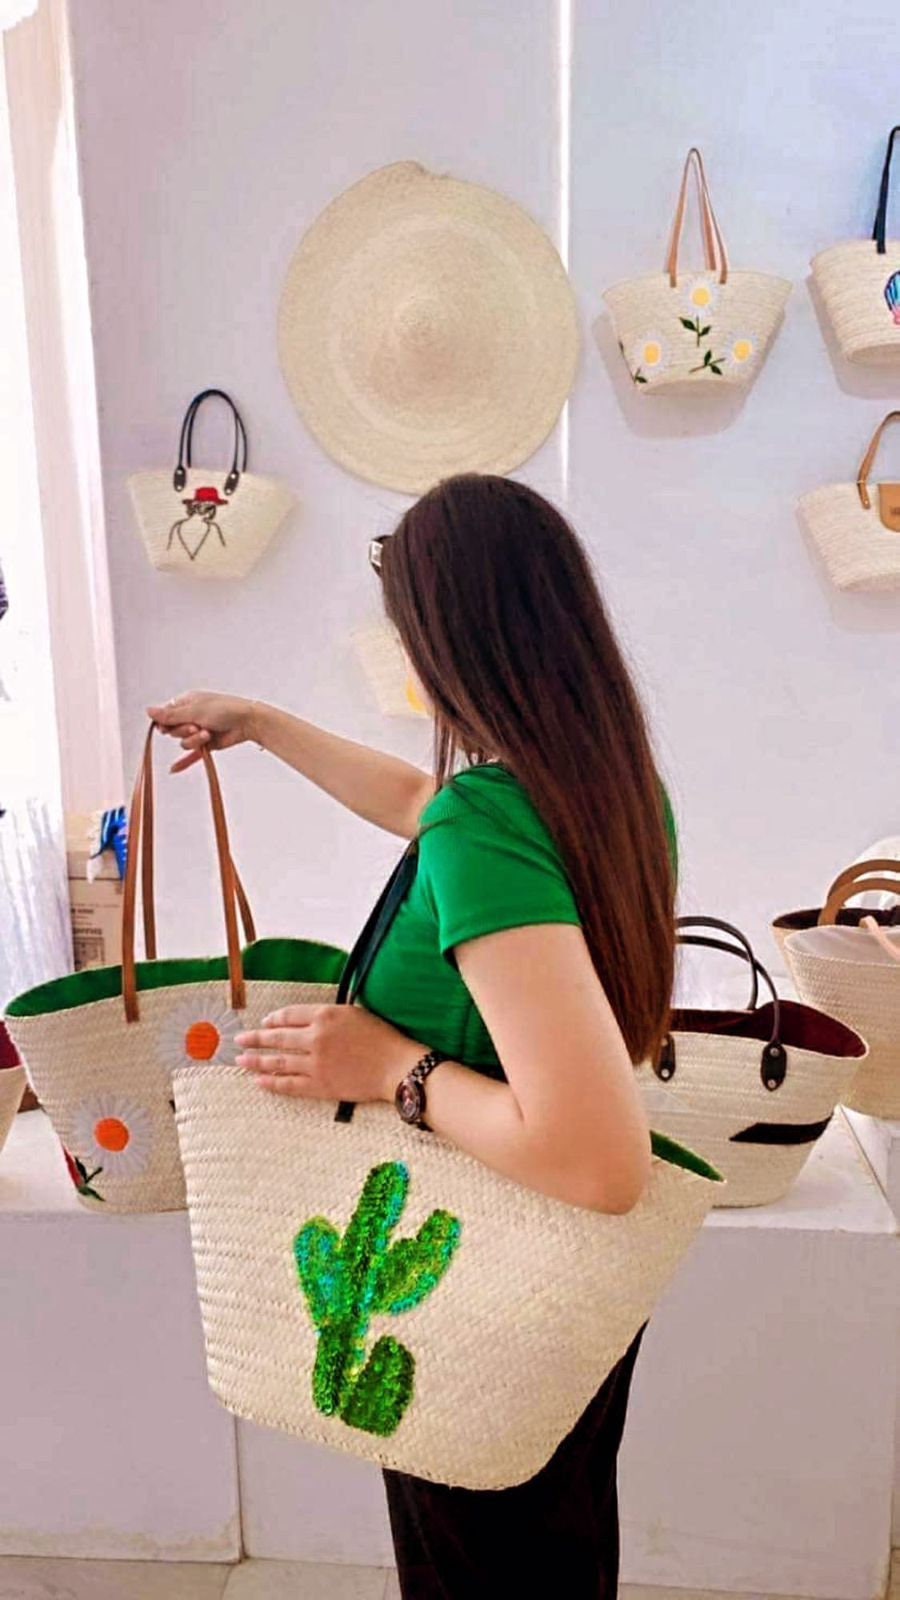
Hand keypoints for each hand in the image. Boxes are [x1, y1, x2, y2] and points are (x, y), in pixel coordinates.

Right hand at [147, 691, 260, 772]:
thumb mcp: (194, 710)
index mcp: (186, 703)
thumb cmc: (226, 709)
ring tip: (207, 734)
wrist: (247, 722)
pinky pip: (191, 755)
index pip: (165, 716)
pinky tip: (174, 769)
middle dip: (184, 731)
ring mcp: (198, 731)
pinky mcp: (206, 744)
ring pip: (184, 743)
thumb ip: (170, 715)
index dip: (166, 723)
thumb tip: (148, 711)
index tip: (170, 725)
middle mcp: (191, 716)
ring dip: (194, 741)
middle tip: (196, 727)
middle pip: (174, 731)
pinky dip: (184, 762)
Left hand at [235, 1004, 423, 1103]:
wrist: (397, 1066)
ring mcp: (316, 1064)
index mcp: (325, 1015)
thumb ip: (327, 1015)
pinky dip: (272, 1083)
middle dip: (255, 1039)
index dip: (273, 1020)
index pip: (288, 1016)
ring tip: (241, 1061)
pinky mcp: (320, 1085)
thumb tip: (304, 1021)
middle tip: (239, 1041)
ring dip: (257, 1061)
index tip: (264, 1024)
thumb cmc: (381, 1038)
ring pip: (278, 1062)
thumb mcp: (354, 1013)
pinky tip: (259, 1081)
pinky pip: (289, 1085)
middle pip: (276, 1038)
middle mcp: (316, 1038)